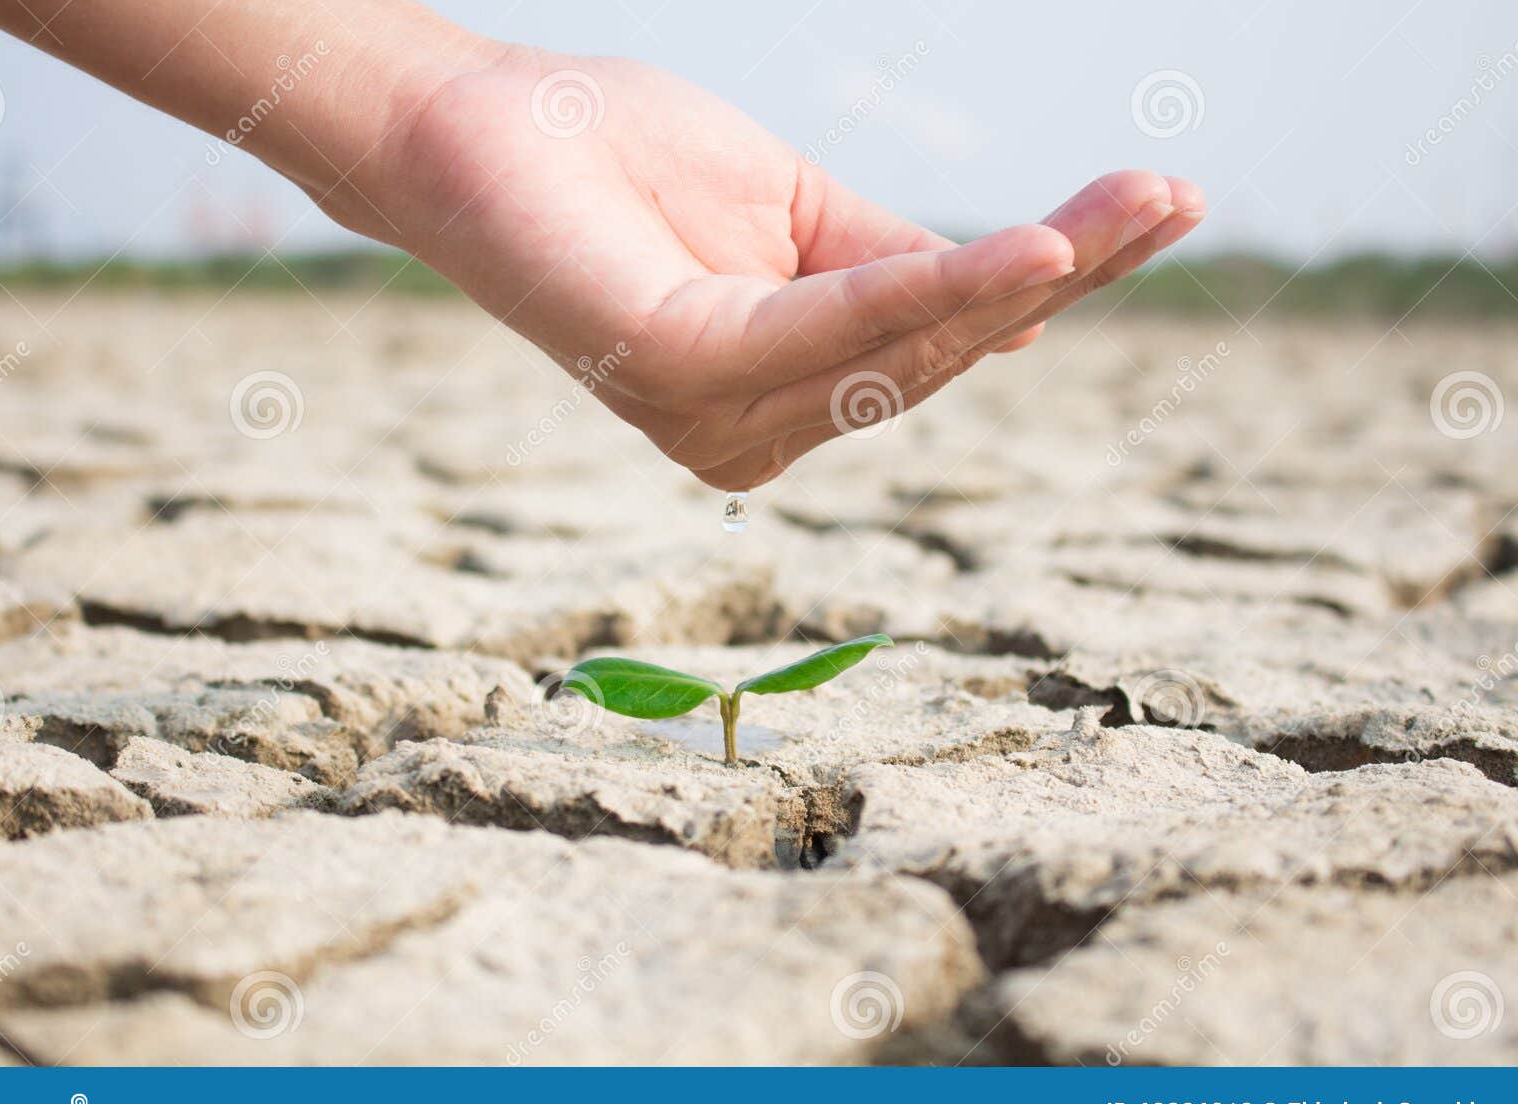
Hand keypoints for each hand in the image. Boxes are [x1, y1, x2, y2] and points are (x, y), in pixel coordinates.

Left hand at [373, 47, 1205, 488]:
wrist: (474, 125)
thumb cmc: (620, 164)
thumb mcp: (798, 215)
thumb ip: (901, 265)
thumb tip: (1038, 304)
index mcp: (781, 396)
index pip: (936, 342)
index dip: (1047, 279)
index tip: (1154, 211)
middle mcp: (754, 431)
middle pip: (939, 354)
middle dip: (1070, 270)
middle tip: (1176, 195)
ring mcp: (715, 418)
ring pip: (908, 345)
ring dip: (1030, 271)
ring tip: (1140, 204)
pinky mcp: (680, 374)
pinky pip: (838, 329)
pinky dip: (939, 287)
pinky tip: (1037, 254)